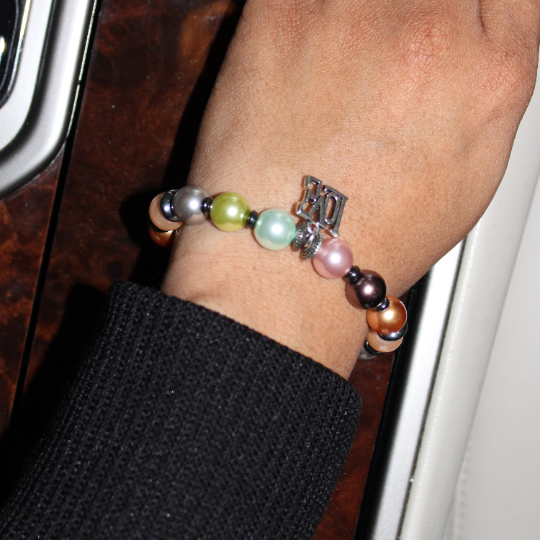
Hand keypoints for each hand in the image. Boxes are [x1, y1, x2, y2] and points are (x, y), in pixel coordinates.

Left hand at [163, 0, 539, 376]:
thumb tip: (468, 40)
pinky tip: (302, 60)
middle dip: (408, 16)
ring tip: (335, 66)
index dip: (462, 6)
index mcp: (492, 72)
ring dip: (353, 18)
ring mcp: (355, 13)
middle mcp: (432, 29)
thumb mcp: (471, 171)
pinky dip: (307, 12)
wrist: (282, 260)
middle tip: (377, 50)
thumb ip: (479, 82)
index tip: (434, 19)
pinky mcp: (282, 10)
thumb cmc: (372, 236)